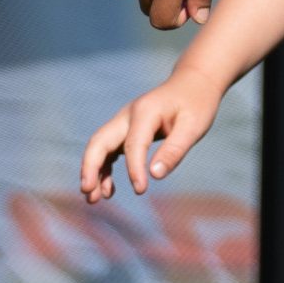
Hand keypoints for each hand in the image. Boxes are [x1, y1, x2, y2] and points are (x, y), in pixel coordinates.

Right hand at [81, 68, 226, 200]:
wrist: (192, 83)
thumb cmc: (196, 104)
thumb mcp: (193, 127)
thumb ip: (174, 150)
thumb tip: (154, 175)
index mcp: (145, 112)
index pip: (133, 144)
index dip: (134, 169)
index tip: (140, 190)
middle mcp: (127, 115)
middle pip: (99, 141)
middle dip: (90, 167)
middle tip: (87, 192)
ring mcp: (123, 122)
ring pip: (99, 147)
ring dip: (93, 171)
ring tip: (93, 199)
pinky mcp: (125, 130)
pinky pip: (108, 150)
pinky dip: (104, 169)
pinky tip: (108, 189)